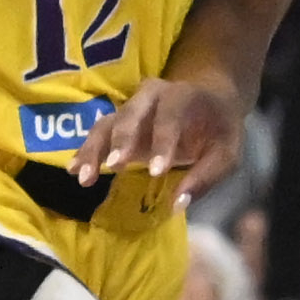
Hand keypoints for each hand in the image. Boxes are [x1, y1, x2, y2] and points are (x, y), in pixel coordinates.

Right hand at [73, 76, 242, 200]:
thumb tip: (177, 204)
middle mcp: (151, 95)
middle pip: (130, 113)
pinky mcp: (118, 122)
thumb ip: (206, 176)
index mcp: (182, 96)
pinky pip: (98, 132)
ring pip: (107, 123)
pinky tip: (73, 170)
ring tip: (82, 176)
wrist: (209, 100)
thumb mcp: (227, 153)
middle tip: (114, 167)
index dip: (163, 143)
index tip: (156, 172)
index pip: (170, 117)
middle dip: (121, 140)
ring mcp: (131, 108)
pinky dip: (85, 151)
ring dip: (94, 149)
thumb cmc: (219, 129)